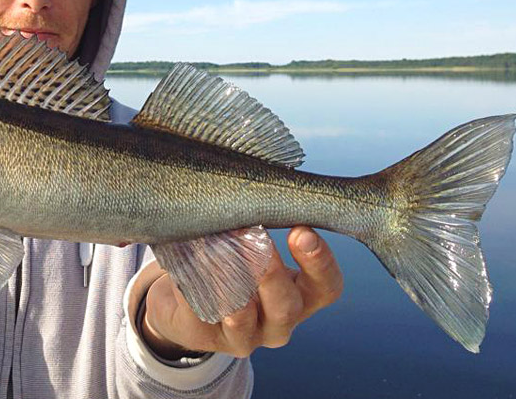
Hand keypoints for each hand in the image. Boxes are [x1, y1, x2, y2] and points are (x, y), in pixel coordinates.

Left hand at [141, 226, 342, 358]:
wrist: (188, 302)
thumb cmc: (232, 260)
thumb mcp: (255, 243)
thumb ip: (264, 219)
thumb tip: (259, 177)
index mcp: (301, 295)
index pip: (327, 286)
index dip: (319, 261)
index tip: (302, 229)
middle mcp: (280, 320)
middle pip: (287, 307)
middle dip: (271, 272)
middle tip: (254, 238)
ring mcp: (246, 336)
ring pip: (243, 318)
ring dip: (228, 282)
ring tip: (217, 251)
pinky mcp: (209, 339)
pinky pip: (202, 316)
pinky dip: (195, 289)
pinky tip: (188, 266)